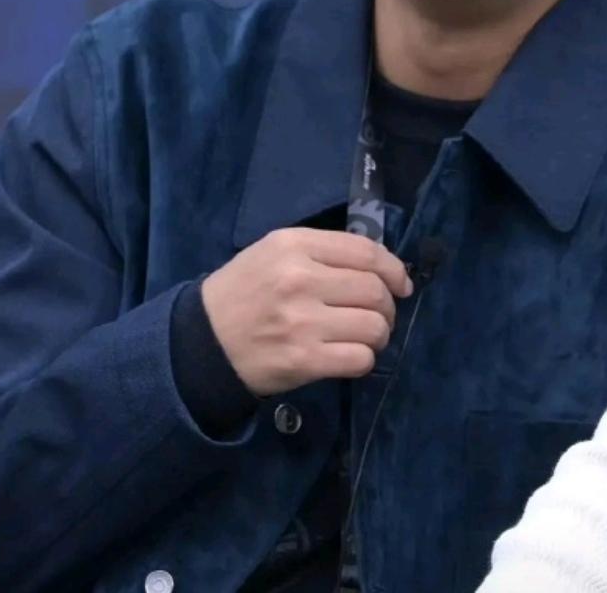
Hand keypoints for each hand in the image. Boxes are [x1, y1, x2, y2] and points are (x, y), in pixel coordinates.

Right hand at [201, 228, 413, 396]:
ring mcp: (303, 322)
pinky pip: (360, 359)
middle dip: (389, 305)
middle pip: (374, 290)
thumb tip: (380, 265)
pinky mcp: (304, 360)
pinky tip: (352, 355)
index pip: (365, 252)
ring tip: (367, 336)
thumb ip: (322, 251)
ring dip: (380, 334)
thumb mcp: (274, 252)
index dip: (393, 268)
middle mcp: (300, 279)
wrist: (204, 341)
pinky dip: (365, 358)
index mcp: (294, 245)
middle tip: (381, 314)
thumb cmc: (245, 291)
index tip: (401, 283)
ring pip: (373, 326)